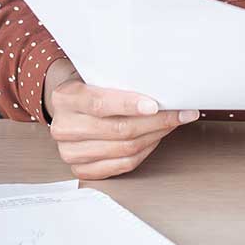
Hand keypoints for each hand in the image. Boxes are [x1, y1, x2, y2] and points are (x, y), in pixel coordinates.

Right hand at [41, 60, 198, 179]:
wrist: (67, 106)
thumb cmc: (88, 86)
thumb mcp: (96, 74)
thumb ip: (118, 80)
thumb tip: (160, 86)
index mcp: (65, 98)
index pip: (100, 103)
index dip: (129, 105)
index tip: (155, 105)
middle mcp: (64, 127)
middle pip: (118, 129)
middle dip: (155, 122)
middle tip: (179, 113)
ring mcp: (71, 152)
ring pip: (125, 149)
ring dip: (154, 136)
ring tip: (171, 124)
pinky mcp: (82, 169)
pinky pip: (123, 164)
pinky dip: (145, 151)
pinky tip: (155, 138)